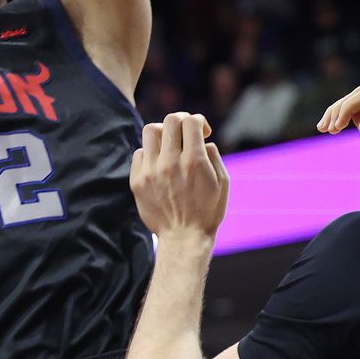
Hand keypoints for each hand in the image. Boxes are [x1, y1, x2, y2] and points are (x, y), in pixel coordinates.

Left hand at [131, 112, 226, 244]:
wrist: (184, 238)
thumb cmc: (208, 211)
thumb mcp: (223, 183)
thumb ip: (213, 155)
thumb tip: (203, 139)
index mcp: (195, 162)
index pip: (190, 121)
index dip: (198, 121)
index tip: (202, 132)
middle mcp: (171, 163)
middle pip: (170, 120)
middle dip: (181, 121)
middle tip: (185, 132)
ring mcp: (151, 171)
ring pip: (151, 131)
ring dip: (163, 132)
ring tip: (169, 144)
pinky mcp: (137, 181)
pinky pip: (139, 153)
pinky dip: (150, 153)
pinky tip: (158, 163)